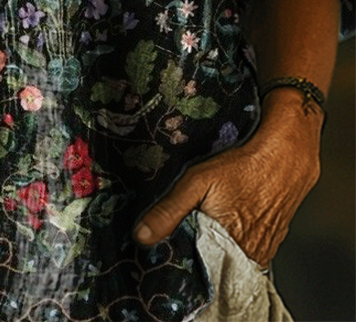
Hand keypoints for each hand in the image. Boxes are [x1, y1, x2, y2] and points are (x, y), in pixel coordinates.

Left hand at [132, 90, 323, 269]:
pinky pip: (247, 254)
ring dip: (217, 251)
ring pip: (231, 262)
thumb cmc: (243, 166)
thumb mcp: (197, 182)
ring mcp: (263, 251)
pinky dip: (234, 246)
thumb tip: (143, 235)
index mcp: (227, 246)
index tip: (170, 252)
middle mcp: (248, 256)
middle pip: (214, 268)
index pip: (197, 272)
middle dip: (198, 257)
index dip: (182, 261)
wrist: (286, 156)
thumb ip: (169, 210)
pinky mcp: (271, 244)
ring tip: (207, 229)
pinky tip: (227, 227)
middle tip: (188, 236)